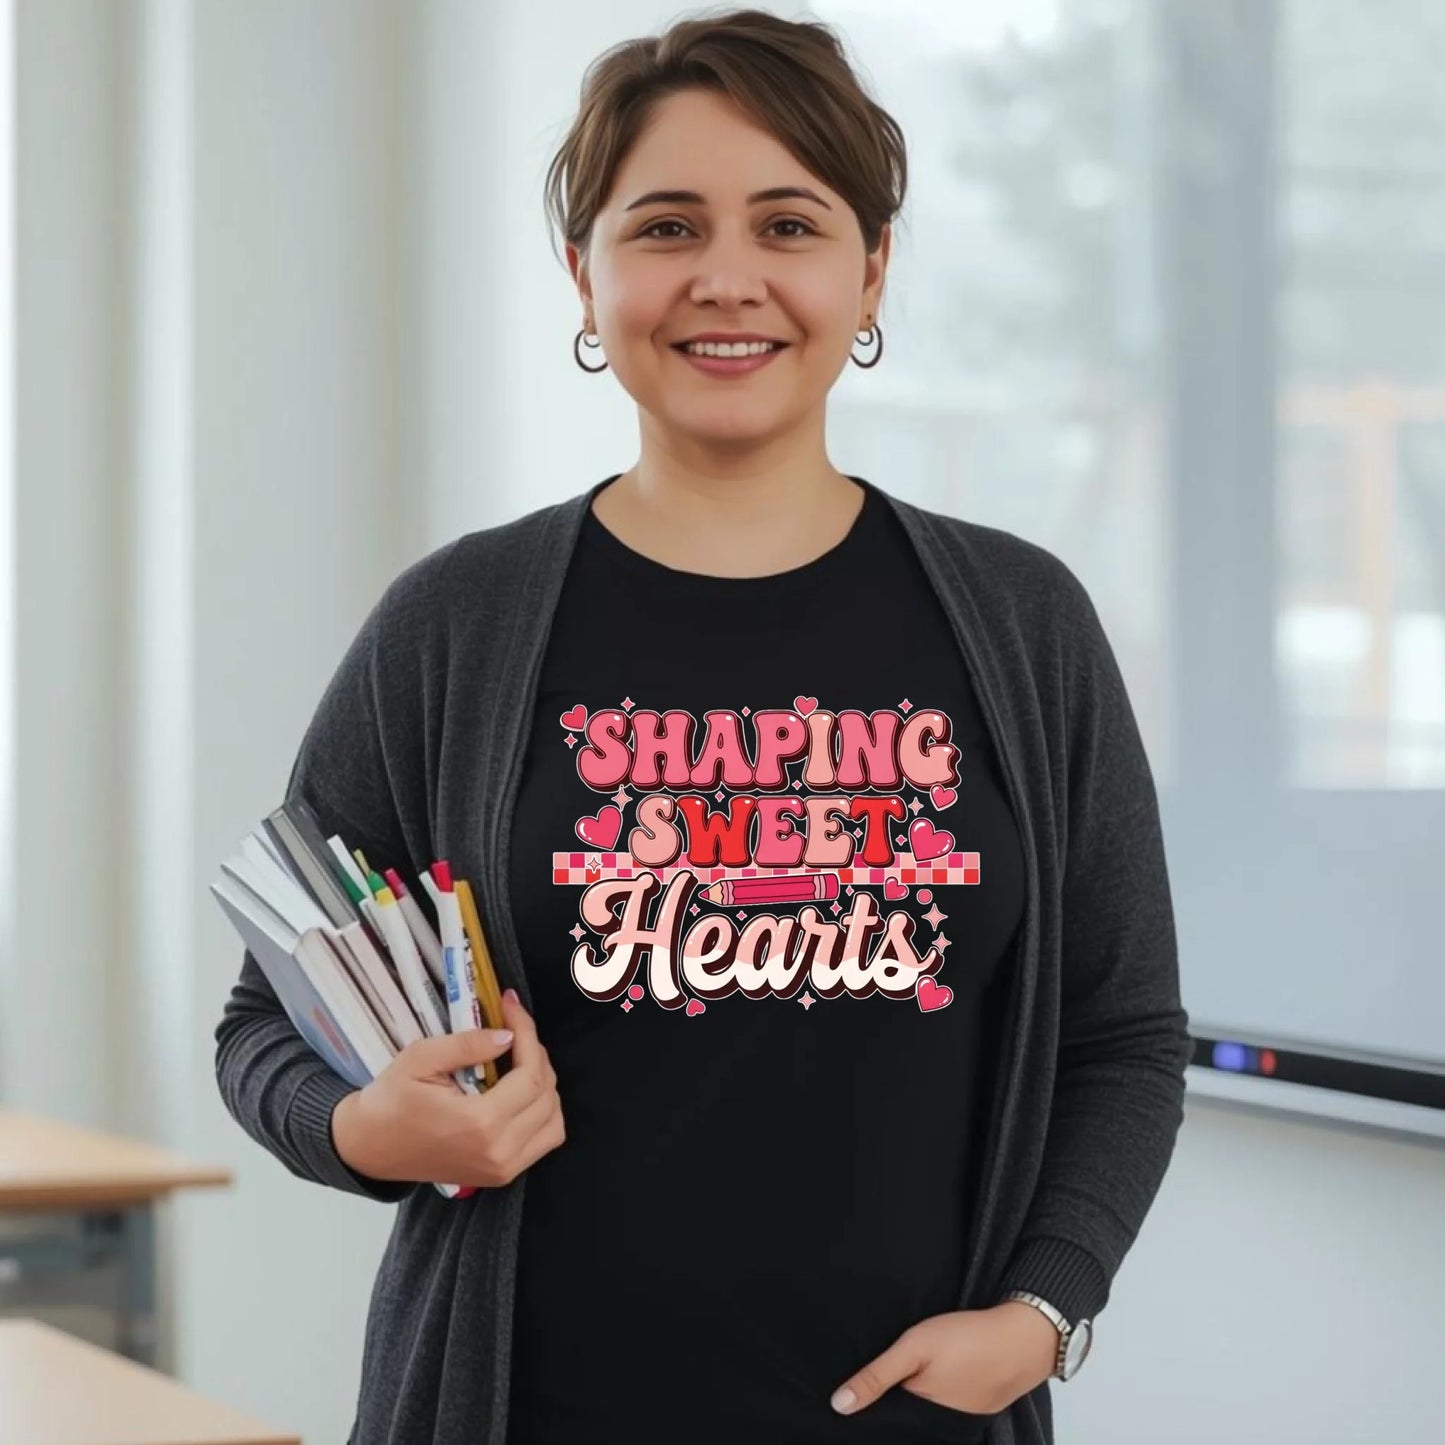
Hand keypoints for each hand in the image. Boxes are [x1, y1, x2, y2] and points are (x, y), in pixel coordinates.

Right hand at [333, 988, 566, 1187]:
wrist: (370, 1147)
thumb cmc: (390, 1101)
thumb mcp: (420, 1059)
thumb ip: (467, 1045)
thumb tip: (509, 1036)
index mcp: (480, 1124)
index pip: (530, 1073)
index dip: (527, 1032)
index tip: (511, 1006)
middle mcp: (500, 1152)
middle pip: (546, 1094)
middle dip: (536, 1054)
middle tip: (513, 1030)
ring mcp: (503, 1169)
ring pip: (554, 1120)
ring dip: (544, 1085)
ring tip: (518, 1060)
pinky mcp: (502, 1175)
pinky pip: (544, 1140)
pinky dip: (543, 1112)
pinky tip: (519, 1091)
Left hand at [830, 1303, 1058, 1417]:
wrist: (1024, 1338)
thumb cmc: (967, 1338)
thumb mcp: (914, 1348)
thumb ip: (877, 1376)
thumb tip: (838, 1405)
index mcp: (921, 1415)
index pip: (883, 1418)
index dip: (868, 1405)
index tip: (849, 1395)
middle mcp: (939, 1427)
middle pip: (903, 1417)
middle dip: (890, 1403)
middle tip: (877, 1380)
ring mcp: (960, 1421)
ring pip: (924, 1413)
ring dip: (913, 1398)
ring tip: (904, 1377)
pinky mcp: (975, 1410)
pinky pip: (945, 1409)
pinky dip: (935, 1396)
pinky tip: (934, 1378)